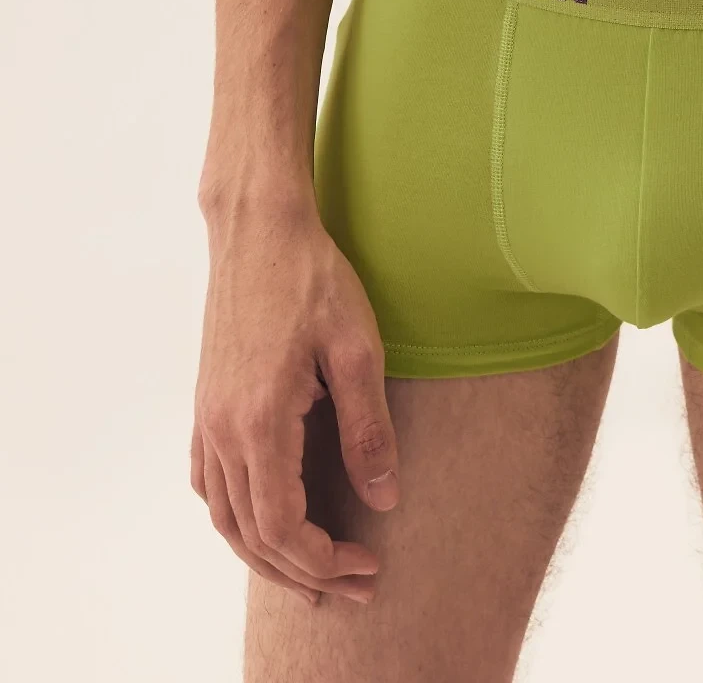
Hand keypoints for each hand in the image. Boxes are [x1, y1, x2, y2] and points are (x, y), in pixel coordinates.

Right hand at [191, 199, 399, 604]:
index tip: (366, 565)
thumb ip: (368, 429)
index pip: (282, 528)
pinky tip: (268, 520)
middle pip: (250, 536)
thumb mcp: (358, 349)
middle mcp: (221, 430)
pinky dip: (238, 519)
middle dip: (303, 572)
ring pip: (224, 518)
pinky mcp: (206, 403)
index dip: (323, 561)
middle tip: (355, 585)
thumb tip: (384, 499)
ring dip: (267, 555)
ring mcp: (207, 418)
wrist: (259, 229)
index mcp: (259, 422)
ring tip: (314, 573)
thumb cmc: (313, 278)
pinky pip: (209, 484)